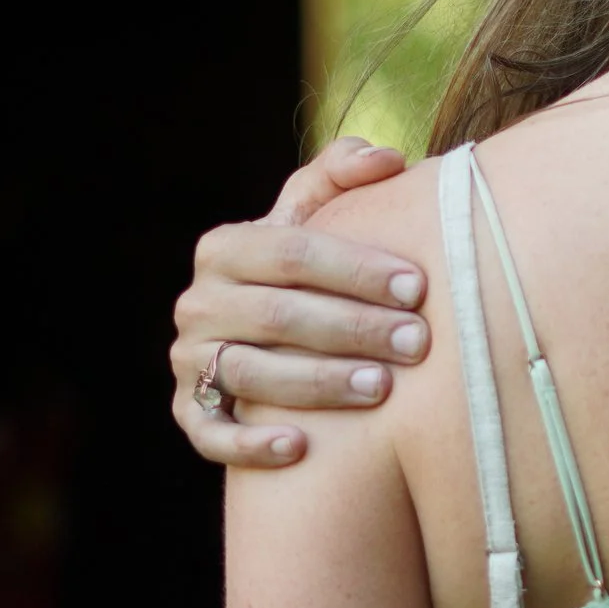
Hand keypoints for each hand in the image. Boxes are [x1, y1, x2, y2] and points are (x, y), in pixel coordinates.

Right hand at [169, 139, 427, 467]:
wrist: (272, 337)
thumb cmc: (313, 270)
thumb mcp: (319, 215)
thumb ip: (344, 174)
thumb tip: (390, 159)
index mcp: (228, 249)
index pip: (291, 253)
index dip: (355, 269)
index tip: (418, 286)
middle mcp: (200, 303)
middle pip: (277, 315)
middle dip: (352, 328)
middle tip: (418, 343)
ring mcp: (191, 360)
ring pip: (250, 373)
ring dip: (317, 382)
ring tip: (381, 388)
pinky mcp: (190, 412)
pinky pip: (210, 434)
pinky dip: (249, 444)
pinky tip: (299, 448)